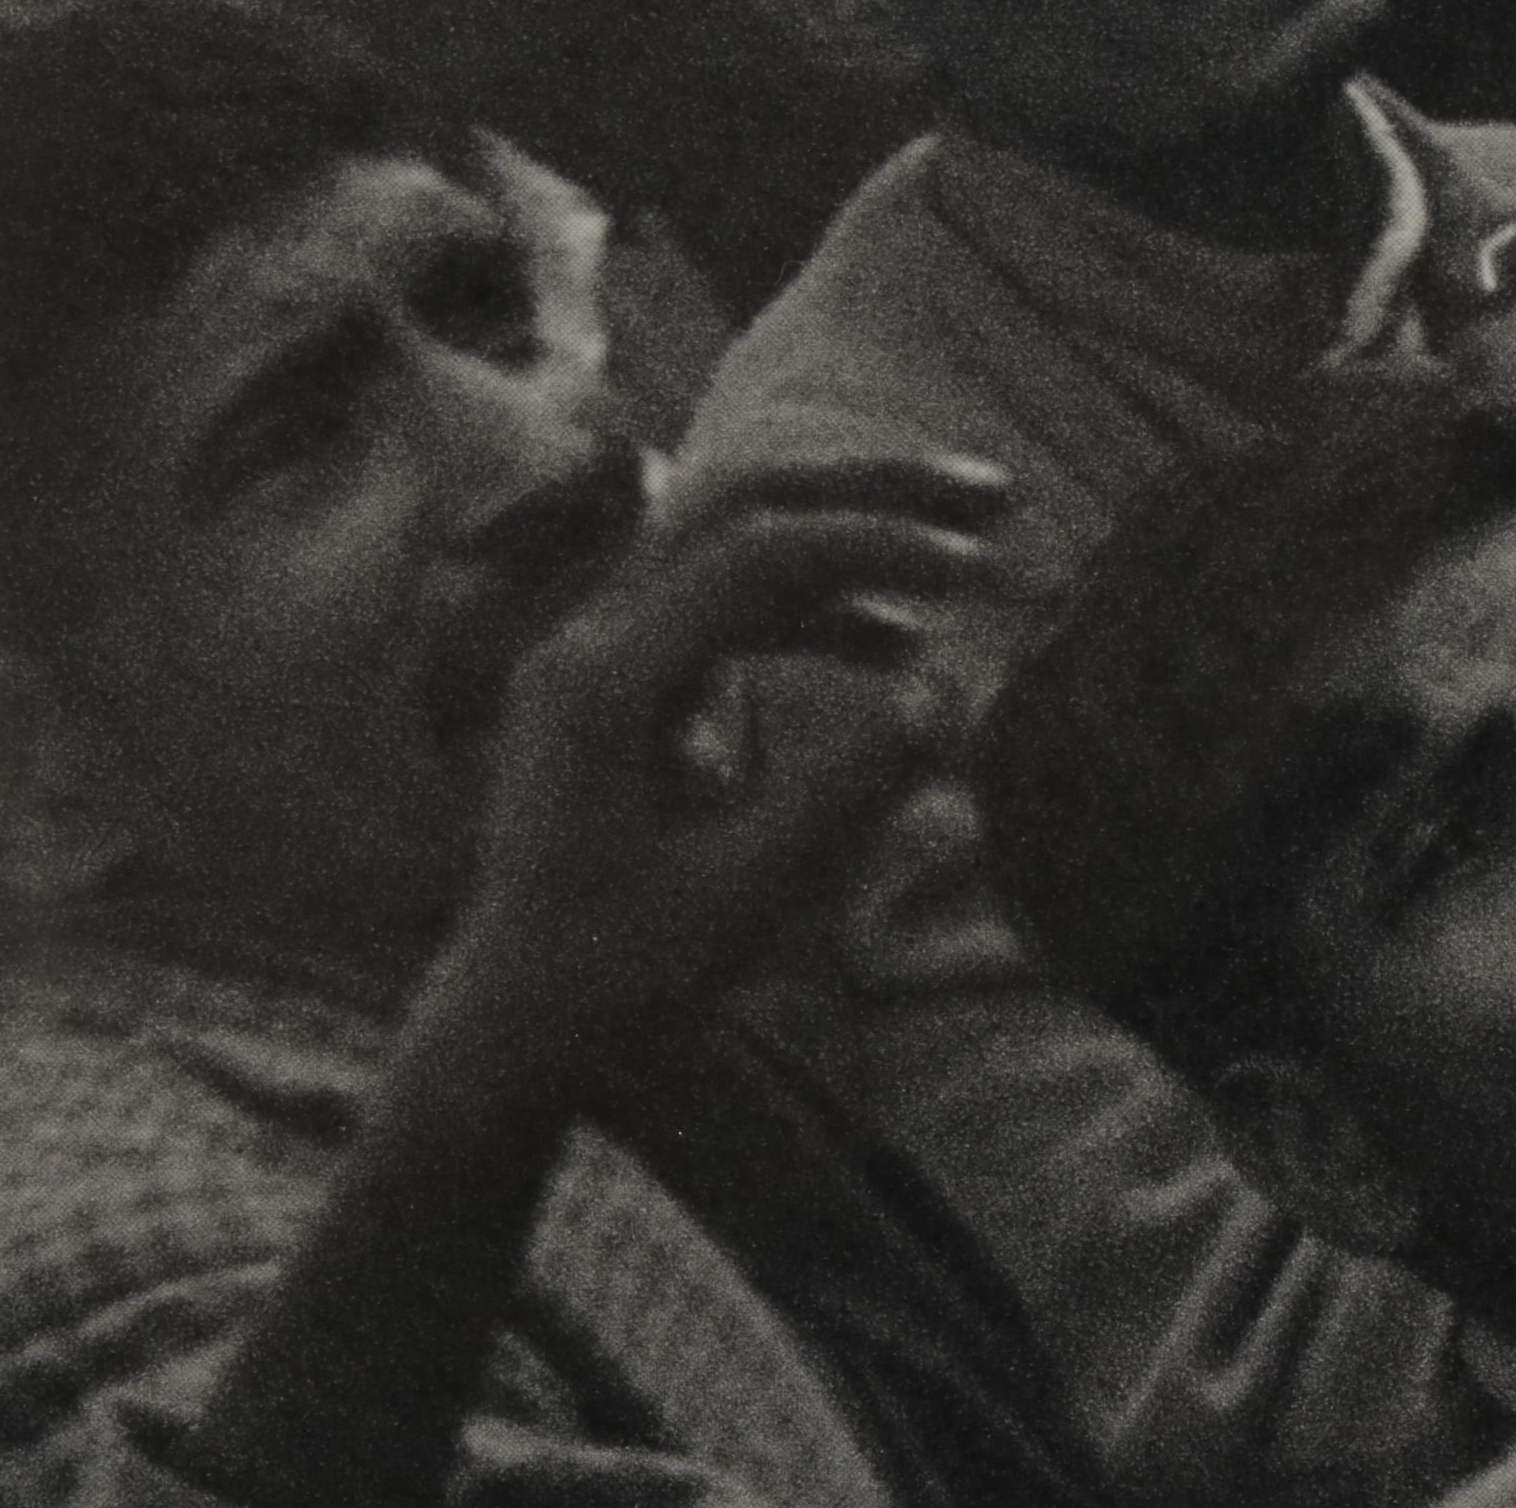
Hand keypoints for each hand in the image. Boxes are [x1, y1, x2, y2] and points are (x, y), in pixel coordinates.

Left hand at [458, 450, 1009, 1072]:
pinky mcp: (621, 680)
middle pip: (739, 502)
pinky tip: (901, 643)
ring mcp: (597, 651)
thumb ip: (850, 786)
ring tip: (971, 554)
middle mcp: (590, 640)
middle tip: (998, 497)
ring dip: (852, 533)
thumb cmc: (626, 978)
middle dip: (872, 488)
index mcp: (607, 683)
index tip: (992, 574)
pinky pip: (724, 600)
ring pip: (733, 535)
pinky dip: (817, 601)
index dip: (885, 544)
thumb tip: (959, 688)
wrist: (517, 1026)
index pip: (760, 554)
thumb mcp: (750, 895)